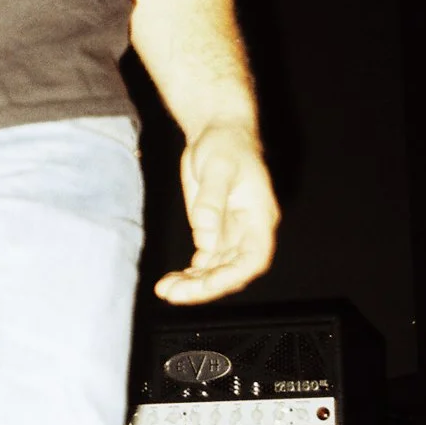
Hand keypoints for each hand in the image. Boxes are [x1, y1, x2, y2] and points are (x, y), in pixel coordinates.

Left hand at [155, 123, 278, 304]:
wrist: (218, 131)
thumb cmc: (226, 144)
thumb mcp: (219, 167)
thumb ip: (212, 199)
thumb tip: (204, 232)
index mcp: (259, 218)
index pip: (253, 260)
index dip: (231, 278)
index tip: (206, 286)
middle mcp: (248, 231)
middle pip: (232, 271)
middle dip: (205, 287)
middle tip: (173, 293)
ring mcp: (230, 233)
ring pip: (217, 270)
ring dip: (194, 284)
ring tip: (166, 290)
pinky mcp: (213, 229)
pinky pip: (205, 261)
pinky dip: (191, 274)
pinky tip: (172, 281)